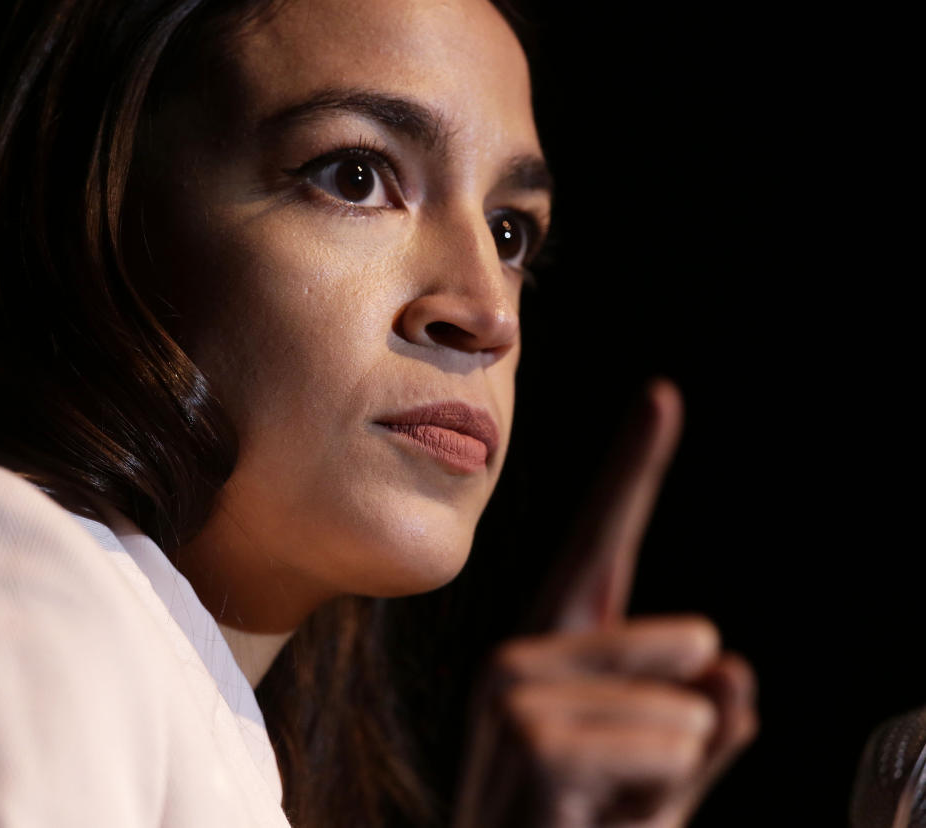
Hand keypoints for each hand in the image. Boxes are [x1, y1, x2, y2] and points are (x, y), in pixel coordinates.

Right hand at [453, 380, 757, 827]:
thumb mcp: (655, 795)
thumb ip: (698, 736)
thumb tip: (731, 671)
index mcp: (551, 660)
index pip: (600, 548)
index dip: (634, 471)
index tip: (663, 396)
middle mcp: (518, 662)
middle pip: (672, 641)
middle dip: (689, 717)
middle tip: (642, 778)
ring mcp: (511, 694)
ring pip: (677, 703)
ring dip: (674, 766)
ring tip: (612, 808)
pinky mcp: (524, 733)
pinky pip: (654, 738)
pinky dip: (659, 783)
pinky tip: (599, 813)